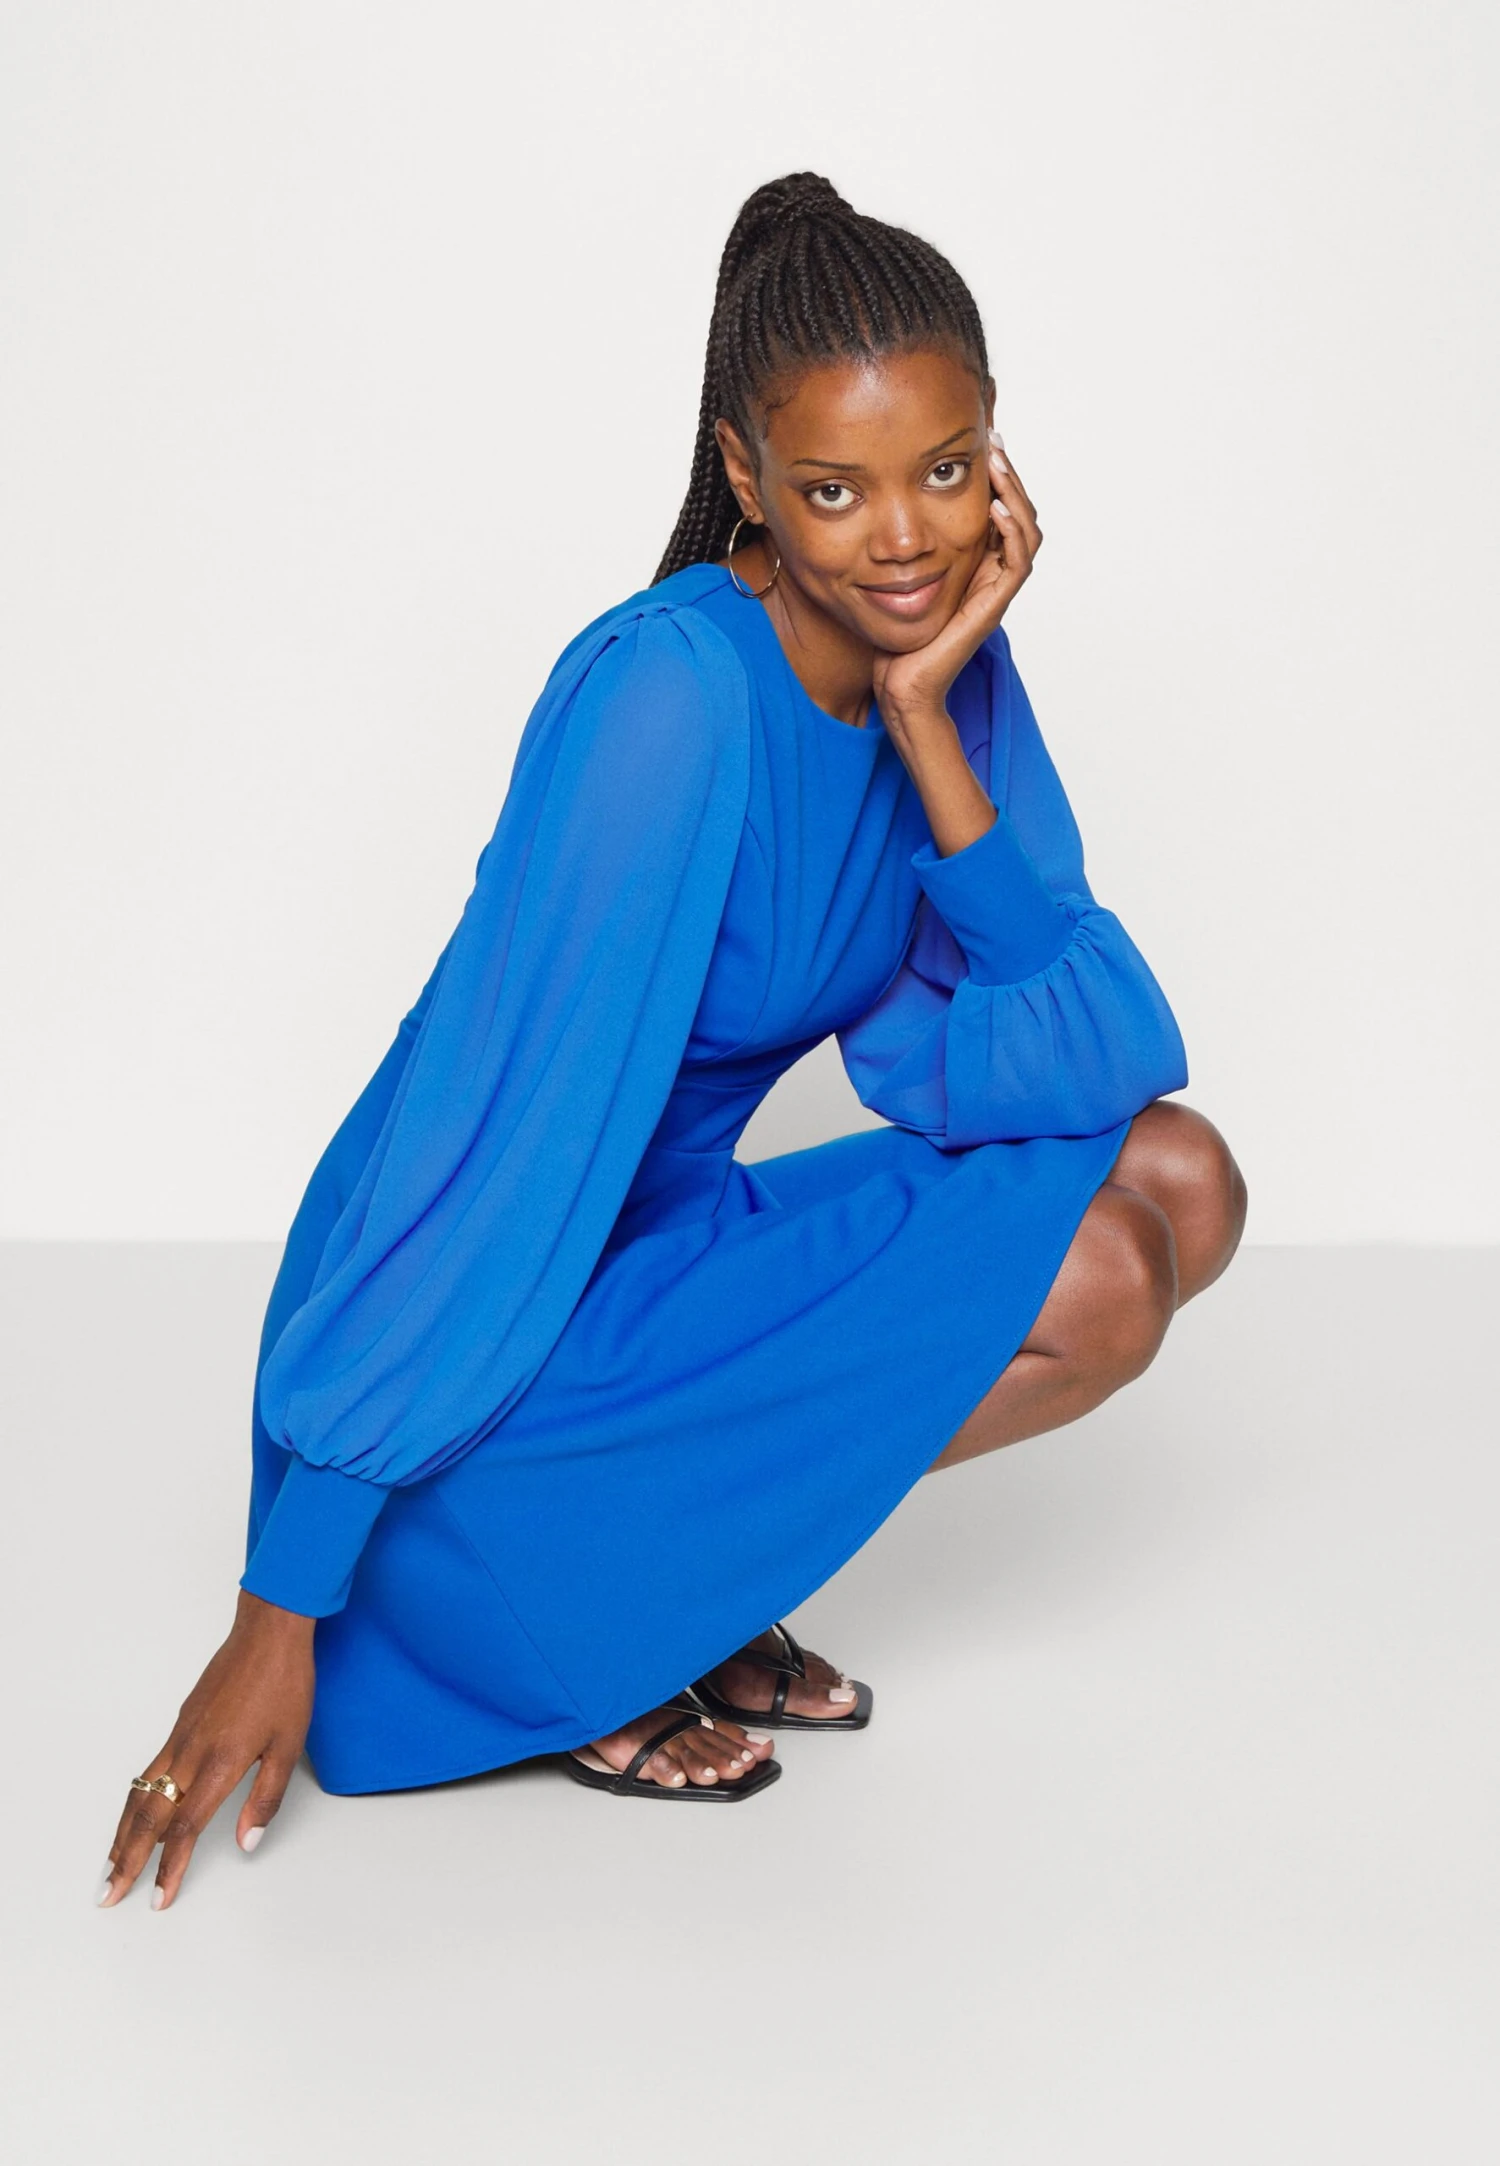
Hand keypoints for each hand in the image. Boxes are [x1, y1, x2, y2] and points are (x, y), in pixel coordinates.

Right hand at [99, 1590, 315, 1910]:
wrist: (267, 1633)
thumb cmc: (284, 1684)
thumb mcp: (289, 1745)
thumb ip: (266, 1798)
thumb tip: (248, 1842)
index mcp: (220, 1763)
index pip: (185, 1828)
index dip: (170, 1867)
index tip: (158, 1898)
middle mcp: (192, 1752)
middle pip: (148, 1817)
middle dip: (125, 1861)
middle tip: (108, 1894)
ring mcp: (181, 1736)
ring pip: (141, 1794)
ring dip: (121, 1833)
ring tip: (110, 1865)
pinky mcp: (180, 1724)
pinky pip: (148, 1771)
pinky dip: (134, 1802)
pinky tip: (136, 1815)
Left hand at [872, 437, 1041, 739]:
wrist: (903, 687)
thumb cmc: (897, 641)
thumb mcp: (897, 581)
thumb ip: (903, 552)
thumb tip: (883, 515)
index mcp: (975, 567)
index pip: (1000, 512)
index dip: (996, 479)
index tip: (982, 444)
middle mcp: (991, 577)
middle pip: (1020, 515)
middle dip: (1010, 476)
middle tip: (996, 442)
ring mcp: (995, 592)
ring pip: (1027, 532)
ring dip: (1016, 495)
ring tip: (999, 464)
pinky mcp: (993, 607)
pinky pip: (1017, 562)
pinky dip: (1012, 532)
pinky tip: (995, 508)